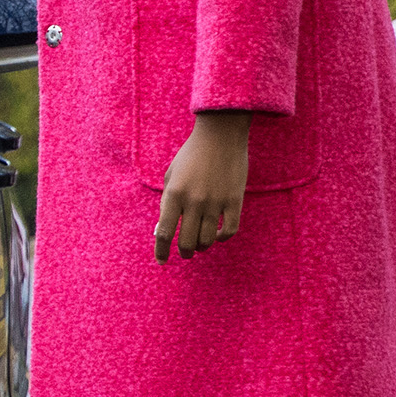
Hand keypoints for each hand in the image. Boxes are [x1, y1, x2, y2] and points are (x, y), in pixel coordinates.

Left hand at [153, 112, 253, 262]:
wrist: (220, 135)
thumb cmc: (191, 156)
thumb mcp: (171, 176)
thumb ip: (166, 203)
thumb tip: (161, 232)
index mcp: (174, 194)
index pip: (164, 233)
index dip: (161, 251)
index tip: (162, 261)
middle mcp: (193, 201)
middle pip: (187, 242)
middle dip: (185, 252)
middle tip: (186, 252)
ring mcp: (215, 201)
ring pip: (207, 240)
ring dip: (202, 246)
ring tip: (200, 243)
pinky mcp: (234, 200)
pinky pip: (229, 231)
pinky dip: (222, 238)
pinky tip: (217, 235)